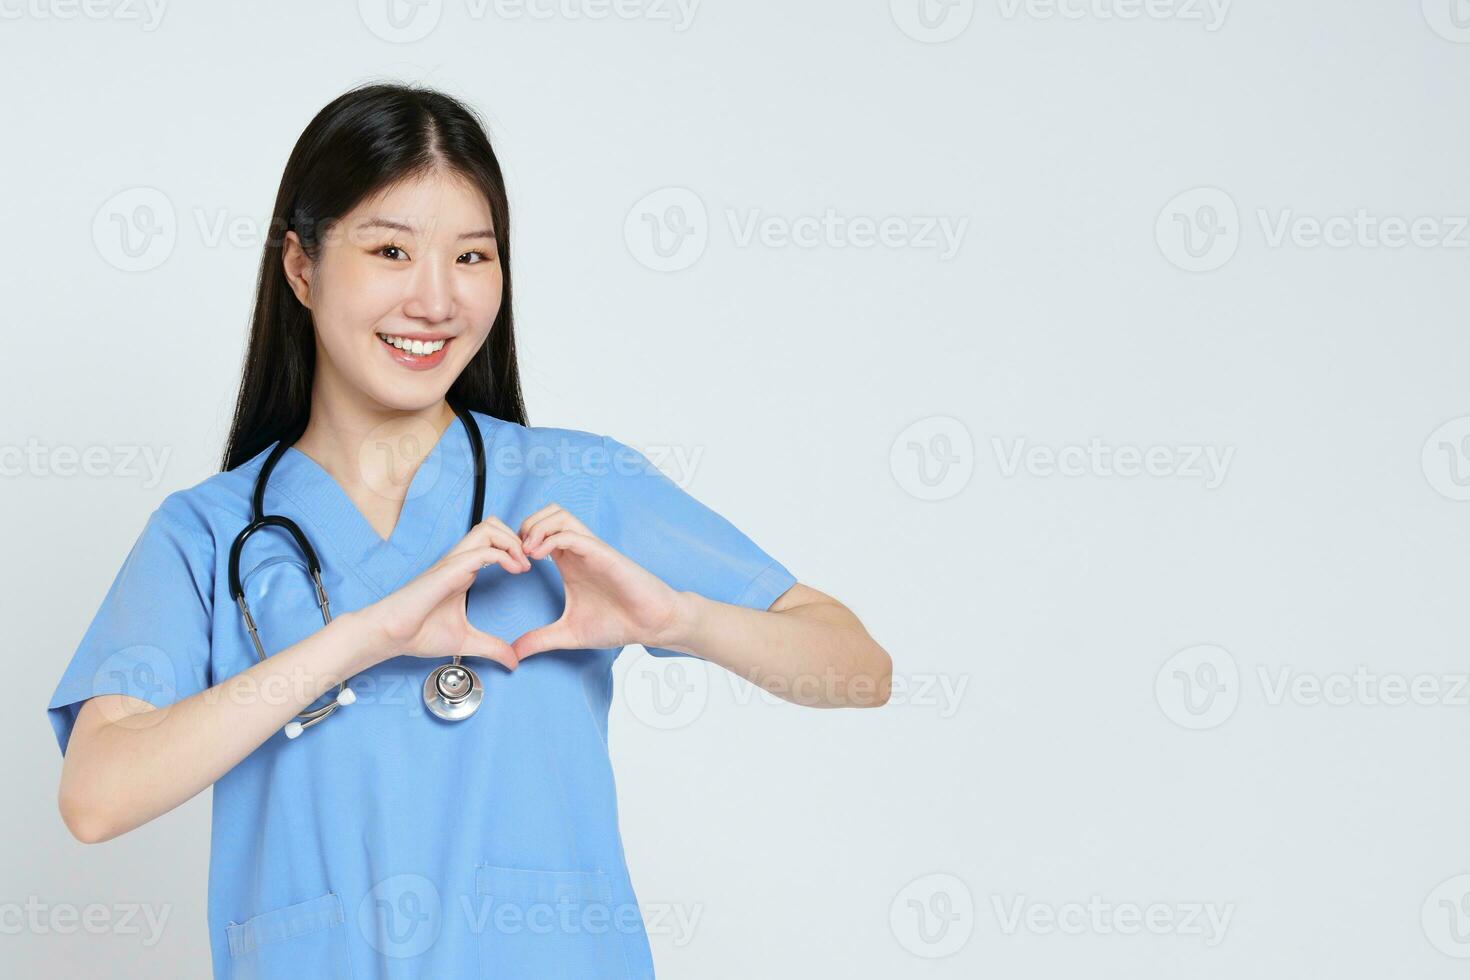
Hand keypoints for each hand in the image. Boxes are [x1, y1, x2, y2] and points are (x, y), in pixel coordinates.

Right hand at [359, 516, 530, 671]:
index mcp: (462, 571)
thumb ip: (491, 648)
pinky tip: (515, 571)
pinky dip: (505, 555)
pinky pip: (482, 551)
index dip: (515, 547)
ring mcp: (453, 563)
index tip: (530, 568)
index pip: (492, 541)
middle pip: (493, 525)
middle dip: (518, 537)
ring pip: (488, 528)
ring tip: (524, 564)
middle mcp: (459, 561)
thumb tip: (513, 662)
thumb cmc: (418, 634)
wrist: (390, 636)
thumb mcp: (466, 642)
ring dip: (512, 541)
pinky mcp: (448, 570)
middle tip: (532, 560)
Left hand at [512, 503, 686, 658]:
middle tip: (515, 554)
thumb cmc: (618, 623)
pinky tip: (538, 558)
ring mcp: (591, 549)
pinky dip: (550, 539)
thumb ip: (540, 640)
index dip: (518, 541)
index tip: (509, 566)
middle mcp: (578, 550)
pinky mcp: (603, 553)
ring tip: (526, 552)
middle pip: (547, 513)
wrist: (651, 625)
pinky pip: (573, 534)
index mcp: (569, 562)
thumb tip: (514, 654)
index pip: (539, 531)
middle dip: (524, 526)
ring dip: (537, 528)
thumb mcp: (569, 634)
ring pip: (559, 515)